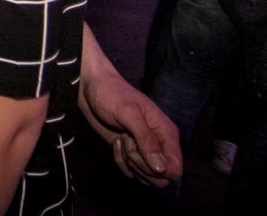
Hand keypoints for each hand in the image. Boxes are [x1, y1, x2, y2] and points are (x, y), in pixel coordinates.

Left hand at [78, 66, 182, 186]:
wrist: (91, 88)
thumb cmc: (111, 94)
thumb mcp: (129, 114)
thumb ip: (146, 140)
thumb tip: (161, 169)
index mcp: (166, 133)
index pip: (175, 168)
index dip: (158, 170)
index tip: (138, 151)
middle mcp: (160, 144)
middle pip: (161, 177)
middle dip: (141, 166)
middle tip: (127, 143)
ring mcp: (144, 150)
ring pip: (146, 177)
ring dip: (130, 164)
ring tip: (122, 139)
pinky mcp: (130, 152)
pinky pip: (131, 172)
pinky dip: (120, 162)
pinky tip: (116, 142)